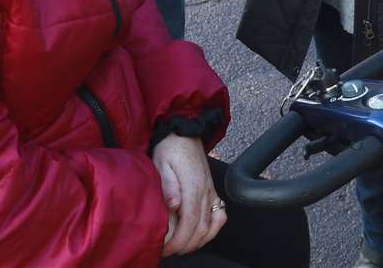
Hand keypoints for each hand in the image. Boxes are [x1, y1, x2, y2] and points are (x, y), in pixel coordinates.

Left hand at [152, 134, 224, 256]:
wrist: (184, 132)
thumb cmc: (170, 148)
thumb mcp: (161, 162)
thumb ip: (168, 185)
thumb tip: (173, 205)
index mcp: (192, 186)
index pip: (189, 222)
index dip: (179, 240)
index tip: (166, 248)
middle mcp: (205, 191)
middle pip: (201, 228)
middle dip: (185, 245)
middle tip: (169, 251)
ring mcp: (211, 192)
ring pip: (212, 225)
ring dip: (199, 241)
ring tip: (183, 246)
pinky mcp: (213, 191)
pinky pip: (221, 215)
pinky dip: (213, 230)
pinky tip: (201, 234)